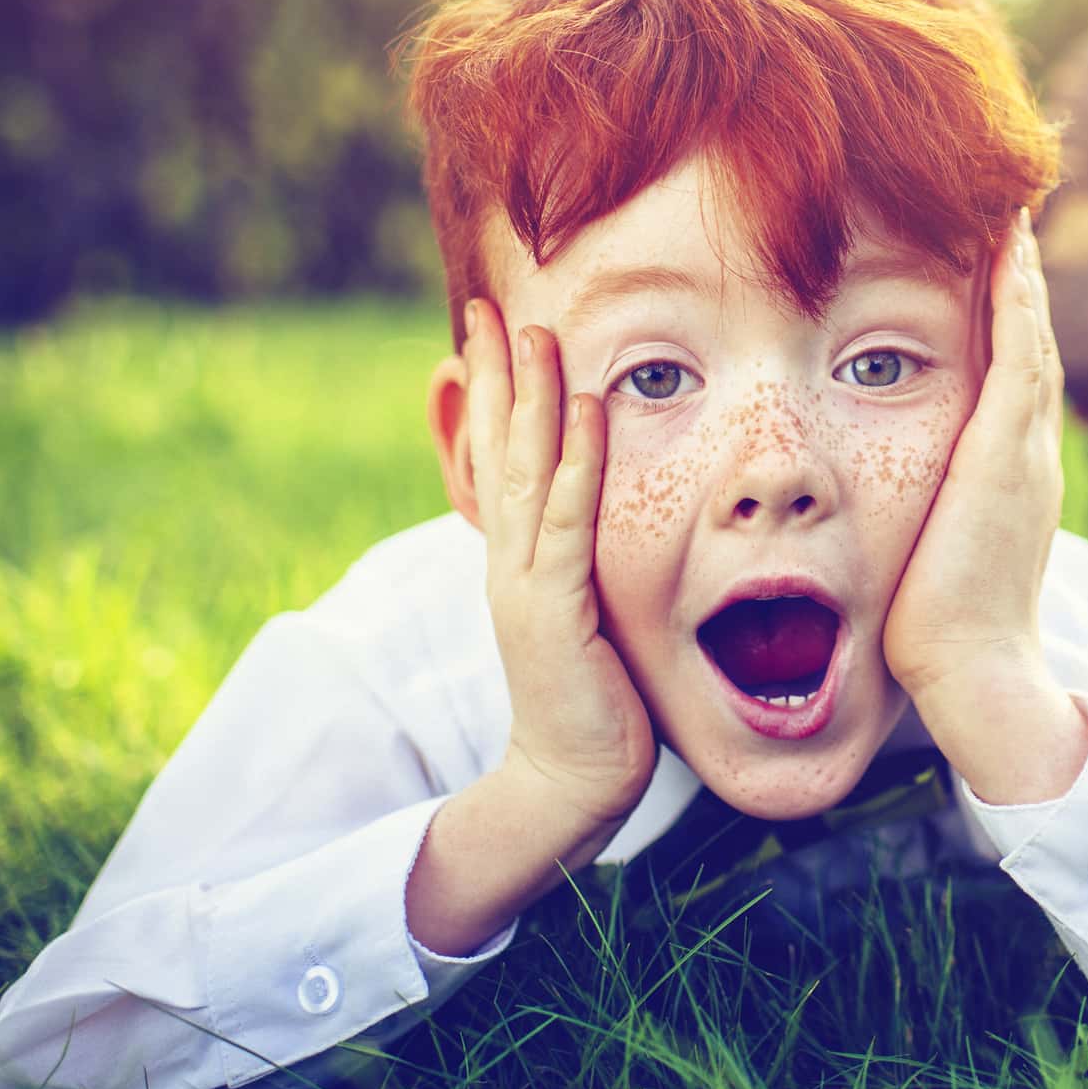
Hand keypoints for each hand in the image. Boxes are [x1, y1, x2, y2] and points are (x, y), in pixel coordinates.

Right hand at [463, 298, 655, 830]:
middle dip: (494, 376)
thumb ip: (580, 564)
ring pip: (526, 474)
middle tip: (490, 310)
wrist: (573, 779)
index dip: (492, 394)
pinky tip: (586, 410)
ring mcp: (525, 584)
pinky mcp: (554, 610)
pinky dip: (579, 462)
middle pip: (498, 452)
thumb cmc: (595, 699)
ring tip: (535, 334)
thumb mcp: (584, 613)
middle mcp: (510, 561)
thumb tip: (597, 520)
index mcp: (516, 560)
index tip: (490, 332)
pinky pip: (568, 522)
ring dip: (530, 400)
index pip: (500, 460)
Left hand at [883, 212, 1087, 802]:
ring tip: (1007, 201)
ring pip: (1027, 331)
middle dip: (1015, 273)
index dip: (997, 313)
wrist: (972, 675)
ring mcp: (1024, 446)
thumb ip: (905, 516)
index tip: (979, 257)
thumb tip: (857, 511)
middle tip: (1005, 205)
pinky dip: (1017, 293)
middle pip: (1025, 337)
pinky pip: (1019, 348)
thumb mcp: (918, 553)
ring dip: (1018, 265)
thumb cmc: (932, 632)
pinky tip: (1007, 241)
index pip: (1003, 370)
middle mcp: (1024, 449)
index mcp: (1004, 471)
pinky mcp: (1010, 448)